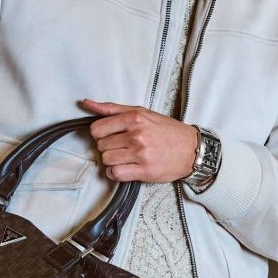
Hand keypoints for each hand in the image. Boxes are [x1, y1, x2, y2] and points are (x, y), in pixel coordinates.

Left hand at [80, 98, 197, 182]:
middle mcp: (137, 135)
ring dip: (112, 160)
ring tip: (125, 157)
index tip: (109, 135)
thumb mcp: (141, 112)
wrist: (191, 149)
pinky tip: (124, 168)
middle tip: (121, 146)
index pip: (97, 128)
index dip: (100, 134)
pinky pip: (115, 174)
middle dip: (108, 147)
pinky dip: (115, 173)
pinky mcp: (144, 171)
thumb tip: (86, 103)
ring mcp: (140, 154)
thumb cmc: (166, 131)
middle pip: (101, 145)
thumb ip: (112, 109)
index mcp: (134, 118)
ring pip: (106, 160)